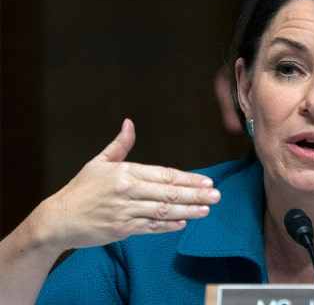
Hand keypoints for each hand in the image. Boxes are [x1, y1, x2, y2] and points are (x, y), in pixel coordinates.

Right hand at [35, 119, 219, 250]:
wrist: (58, 219)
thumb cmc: (80, 190)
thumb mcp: (99, 163)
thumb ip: (120, 145)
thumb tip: (129, 123)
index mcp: (125, 172)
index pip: (164, 175)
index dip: (188, 179)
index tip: (207, 181)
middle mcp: (127, 191)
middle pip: (169, 193)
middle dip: (196, 194)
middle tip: (216, 195)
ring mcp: (125, 211)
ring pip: (164, 211)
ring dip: (188, 210)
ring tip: (206, 209)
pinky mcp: (122, 229)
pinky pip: (151, 227)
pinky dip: (169, 226)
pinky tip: (184, 222)